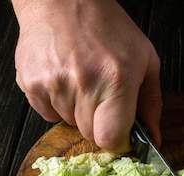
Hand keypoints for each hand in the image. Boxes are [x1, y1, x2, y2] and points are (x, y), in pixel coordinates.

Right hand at [12, 0, 161, 150]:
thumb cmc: (108, 27)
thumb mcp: (145, 59)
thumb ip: (151, 103)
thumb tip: (153, 139)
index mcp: (116, 79)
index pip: (110, 138)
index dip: (117, 139)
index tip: (120, 130)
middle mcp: (83, 83)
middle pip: (90, 134)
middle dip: (98, 122)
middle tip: (101, 94)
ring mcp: (53, 84)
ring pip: (69, 124)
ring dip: (77, 110)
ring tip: (81, 79)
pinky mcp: (30, 84)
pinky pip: (47, 114)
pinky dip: (56, 104)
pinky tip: (63, 78)